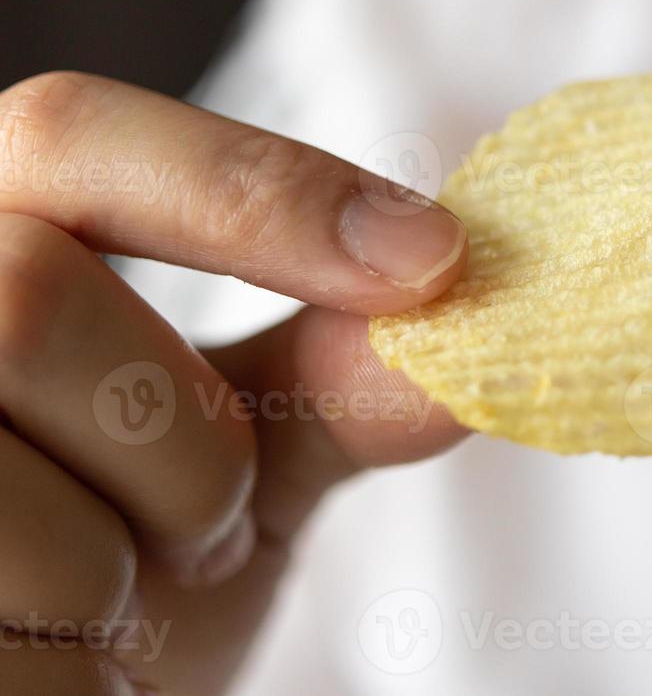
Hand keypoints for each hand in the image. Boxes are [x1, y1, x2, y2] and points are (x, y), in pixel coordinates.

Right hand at [0, 72, 469, 693]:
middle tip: (209, 527)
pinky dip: (85, 667)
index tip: (431, 256)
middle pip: (32, 303)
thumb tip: (479, 312)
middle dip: (189, 442)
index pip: (70, 134)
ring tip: (116, 602)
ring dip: (135, 567)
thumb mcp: (235, 451)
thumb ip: (337, 373)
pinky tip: (69, 662)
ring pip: (22, 485)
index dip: (254, 186)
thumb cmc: (128, 579)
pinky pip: (8, 638)